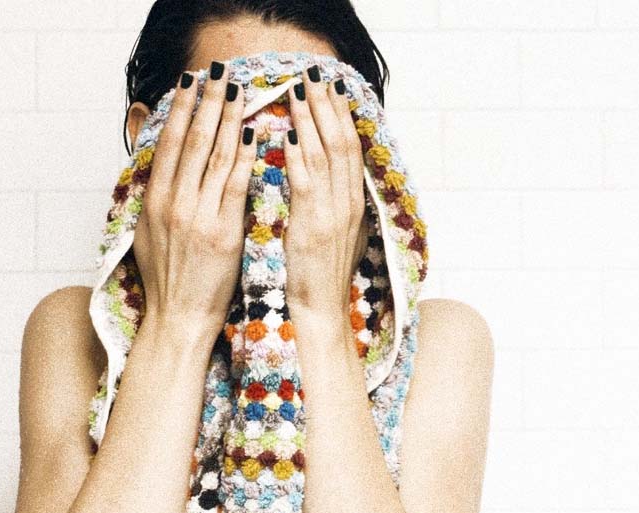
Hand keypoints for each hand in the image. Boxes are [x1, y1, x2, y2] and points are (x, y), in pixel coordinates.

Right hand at [134, 62, 256, 332]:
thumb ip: (153, 196)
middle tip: (219, 71)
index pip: (169, 144)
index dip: (181, 108)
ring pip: (215, 157)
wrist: (178, 320)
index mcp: (154, 202)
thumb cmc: (165, 281)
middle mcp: (174, 204)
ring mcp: (198, 218)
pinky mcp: (224, 234)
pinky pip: (236, 186)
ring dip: (229, 119)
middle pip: (192, 141)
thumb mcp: (146, 234)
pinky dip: (244, 157)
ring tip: (240, 91)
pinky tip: (253, 134)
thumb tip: (158, 167)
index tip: (191, 82)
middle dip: (207, 102)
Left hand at [282, 66, 368, 318]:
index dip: (340, 116)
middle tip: (314, 74)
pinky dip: (297, 157)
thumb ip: (332, 204)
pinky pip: (306, 184)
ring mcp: (332, 215)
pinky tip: (286, 134)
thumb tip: (327, 179)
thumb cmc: (320, 278)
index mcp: (352, 204)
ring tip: (298, 90)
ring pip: (325, 156)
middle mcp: (347, 204)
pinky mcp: (312, 228)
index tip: (329, 88)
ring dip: (311, 121)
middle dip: (327, 106)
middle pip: (341, 143)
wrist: (320, 312)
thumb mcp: (335, 235)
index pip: (349, 149)